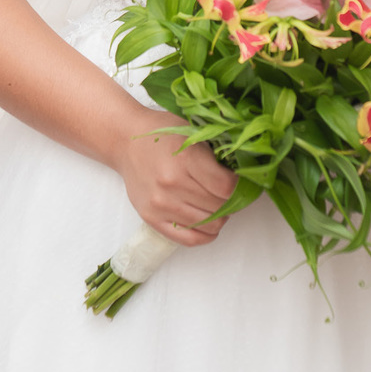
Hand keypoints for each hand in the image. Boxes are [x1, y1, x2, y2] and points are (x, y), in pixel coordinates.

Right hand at [116, 117, 237, 247]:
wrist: (125, 142)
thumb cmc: (161, 134)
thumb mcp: (193, 132)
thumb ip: (216, 154)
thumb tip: (245, 175)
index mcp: (185, 158)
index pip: (226, 187)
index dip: (238, 185)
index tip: (237, 180)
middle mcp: (172, 184)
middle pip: (220, 207)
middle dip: (230, 201)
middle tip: (225, 191)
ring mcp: (161, 204)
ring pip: (209, 225)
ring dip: (219, 216)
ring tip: (214, 203)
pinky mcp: (152, 218)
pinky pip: (188, 239)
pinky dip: (205, 235)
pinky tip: (207, 223)